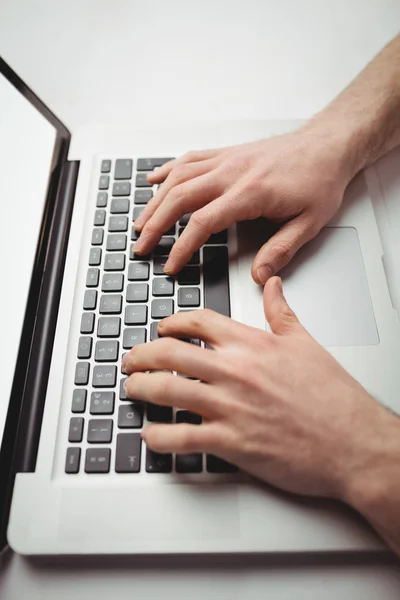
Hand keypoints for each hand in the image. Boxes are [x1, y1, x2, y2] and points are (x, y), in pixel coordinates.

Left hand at [122, 277, 389, 501]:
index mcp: (252, 344)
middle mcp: (235, 370)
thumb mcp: (306, 344)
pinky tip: (150, 435)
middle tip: (132, 360)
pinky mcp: (230, 442)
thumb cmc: (334, 398)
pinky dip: (158, 437)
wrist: (353, 442)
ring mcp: (230, 406)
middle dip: (142, 355)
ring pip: (166, 390)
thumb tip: (273, 285)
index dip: (173, 322)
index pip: (199, 321)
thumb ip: (282, 312)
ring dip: (140, 389)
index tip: (162, 328)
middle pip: (170, 353)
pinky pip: (180, 437)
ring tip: (131, 390)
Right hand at [134, 127, 354, 282]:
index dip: (182, 247)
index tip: (171, 264)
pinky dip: (168, 170)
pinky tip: (154, 181)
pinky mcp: (226, 153)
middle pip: (180, 198)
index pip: (204, 223)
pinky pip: (189, 158)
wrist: (326, 145)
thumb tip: (259, 276)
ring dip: (155, 201)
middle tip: (141, 246)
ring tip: (140, 222)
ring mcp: (226, 159)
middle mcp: (232, 172)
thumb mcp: (309, 222)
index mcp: (251, 193)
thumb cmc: (319, 180)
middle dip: (156, 224)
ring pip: (179, 177)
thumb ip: (281, 250)